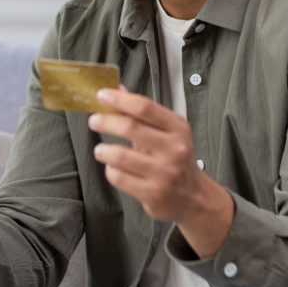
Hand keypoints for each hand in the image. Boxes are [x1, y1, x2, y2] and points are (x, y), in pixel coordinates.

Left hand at [88, 88, 203, 222]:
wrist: (193, 197)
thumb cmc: (175, 158)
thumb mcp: (166, 132)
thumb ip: (141, 112)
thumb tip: (116, 89)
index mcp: (178, 128)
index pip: (144, 107)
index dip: (119, 100)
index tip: (102, 95)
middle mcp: (174, 149)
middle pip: (130, 128)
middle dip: (105, 122)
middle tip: (94, 121)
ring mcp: (164, 173)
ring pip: (119, 155)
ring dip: (103, 150)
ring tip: (101, 150)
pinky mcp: (153, 194)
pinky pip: (118, 177)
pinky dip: (111, 170)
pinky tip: (115, 168)